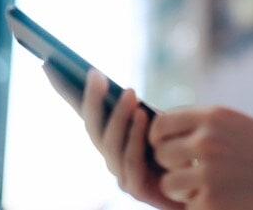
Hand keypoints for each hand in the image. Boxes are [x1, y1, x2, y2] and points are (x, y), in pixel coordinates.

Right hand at [42, 63, 181, 208]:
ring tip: (129, 92)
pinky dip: (135, 137)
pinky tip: (143, 116)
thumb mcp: (161, 122)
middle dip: (91, 100)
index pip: (84, 112)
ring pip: (110, 144)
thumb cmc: (182, 149)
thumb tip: (123, 86)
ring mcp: (121, 175)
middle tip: (96, 74)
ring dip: (118, 116)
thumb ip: (140, 110)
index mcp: (113, 138)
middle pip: (92, 128)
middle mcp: (111, 157)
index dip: (65, 91)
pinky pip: (131, 161)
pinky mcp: (137, 189)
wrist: (203, 186)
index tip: (49, 63)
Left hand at [148, 106, 252, 208]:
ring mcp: (207, 172)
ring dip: (183, 190)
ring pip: (168, 184)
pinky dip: (201, 207)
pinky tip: (226, 200)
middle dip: (173, 167)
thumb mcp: (237, 125)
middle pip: (161, 155)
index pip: (161, 125)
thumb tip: (158, 136)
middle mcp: (206, 140)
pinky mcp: (211, 202)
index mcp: (213, 115)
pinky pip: (187, 206)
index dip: (161, 140)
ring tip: (211, 187)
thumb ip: (201, 127)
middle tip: (196, 172)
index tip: (172, 149)